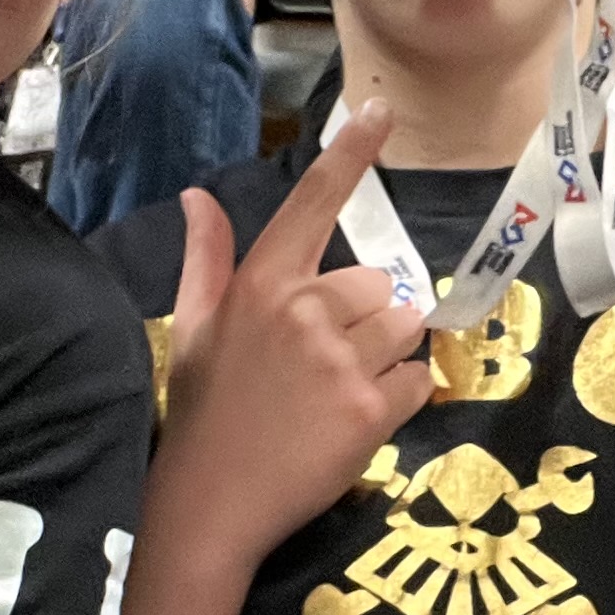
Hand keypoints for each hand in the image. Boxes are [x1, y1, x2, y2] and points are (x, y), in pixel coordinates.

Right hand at [153, 101, 436, 559]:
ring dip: (386, 358)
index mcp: (262, 284)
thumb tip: (196, 196)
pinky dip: (400, 399)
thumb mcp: (196, 328)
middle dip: (365, 323)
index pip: (313, 203)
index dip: (350, 153)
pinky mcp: (370, 408)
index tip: (381, 110)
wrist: (210, 504)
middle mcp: (303, 310)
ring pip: (405, 328)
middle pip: (380, 286)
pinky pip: (418, 379)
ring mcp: (339, 359)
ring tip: (337, 394)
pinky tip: (354, 420)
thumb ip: (206, 258)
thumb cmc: (204, 414)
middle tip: (320, 369)